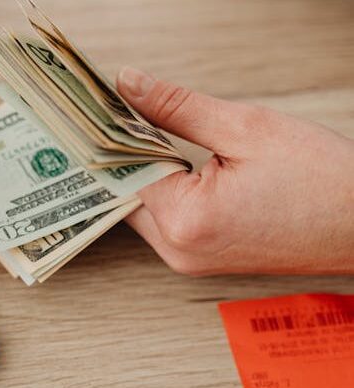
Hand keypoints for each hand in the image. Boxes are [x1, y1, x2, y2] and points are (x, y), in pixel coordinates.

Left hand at [116, 67, 353, 275]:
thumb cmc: (322, 179)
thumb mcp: (246, 127)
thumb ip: (177, 107)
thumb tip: (128, 85)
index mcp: (184, 222)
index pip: (123, 170)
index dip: (115, 133)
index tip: (107, 104)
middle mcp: (178, 251)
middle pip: (126, 193)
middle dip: (126, 152)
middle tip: (124, 111)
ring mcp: (188, 260)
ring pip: (143, 206)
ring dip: (147, 170)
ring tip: (154, 131)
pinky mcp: (200, 260)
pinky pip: (165, 220)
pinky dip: (166, 190)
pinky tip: (176, 161)